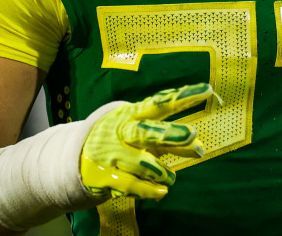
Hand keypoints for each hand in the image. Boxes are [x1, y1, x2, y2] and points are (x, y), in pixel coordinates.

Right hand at [79, 83, 216, 199]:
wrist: (74, 158)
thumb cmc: (120, 142)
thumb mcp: (144, 135)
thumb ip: (170, 141)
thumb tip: (200, 148)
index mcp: (133, 114)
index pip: (161, 102)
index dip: (184, 96)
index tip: (206, 90)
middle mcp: (122, 131)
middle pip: (146, 131)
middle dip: (168, 133)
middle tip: (191, 134)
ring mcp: (112, 154)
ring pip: (142, 163)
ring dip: (162, 173)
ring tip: (170, 178)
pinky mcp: (105, 175)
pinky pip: (131, 185)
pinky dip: (150, 190)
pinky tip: (162, 192)